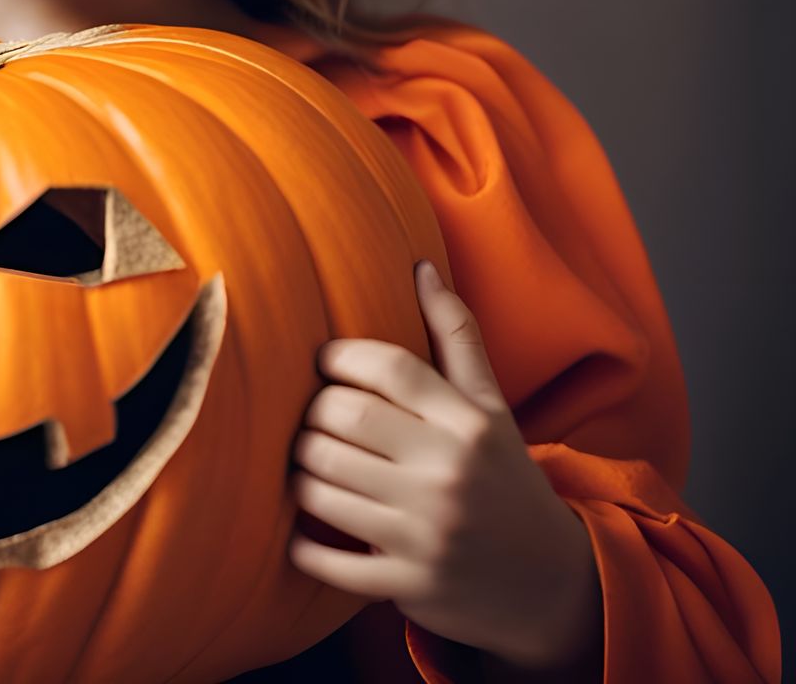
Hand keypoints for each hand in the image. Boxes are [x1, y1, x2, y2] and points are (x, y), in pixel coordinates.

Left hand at [286, 261, 600, 671]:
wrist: (551, 584)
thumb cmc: (505, 477)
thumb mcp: (491, 407)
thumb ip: (456, 335)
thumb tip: (421, 265)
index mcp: (467, 424)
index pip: (386, 368)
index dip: (339, 357)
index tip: (323, 362)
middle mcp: (448, 474)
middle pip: (342, 420)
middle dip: (311, 415)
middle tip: (309, 417)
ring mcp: (427, 533)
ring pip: (322, 483)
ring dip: (299, 473)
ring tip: (305, 463)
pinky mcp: (410, 584)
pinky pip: (332, 561)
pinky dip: (303, 547)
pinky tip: (299, 533)